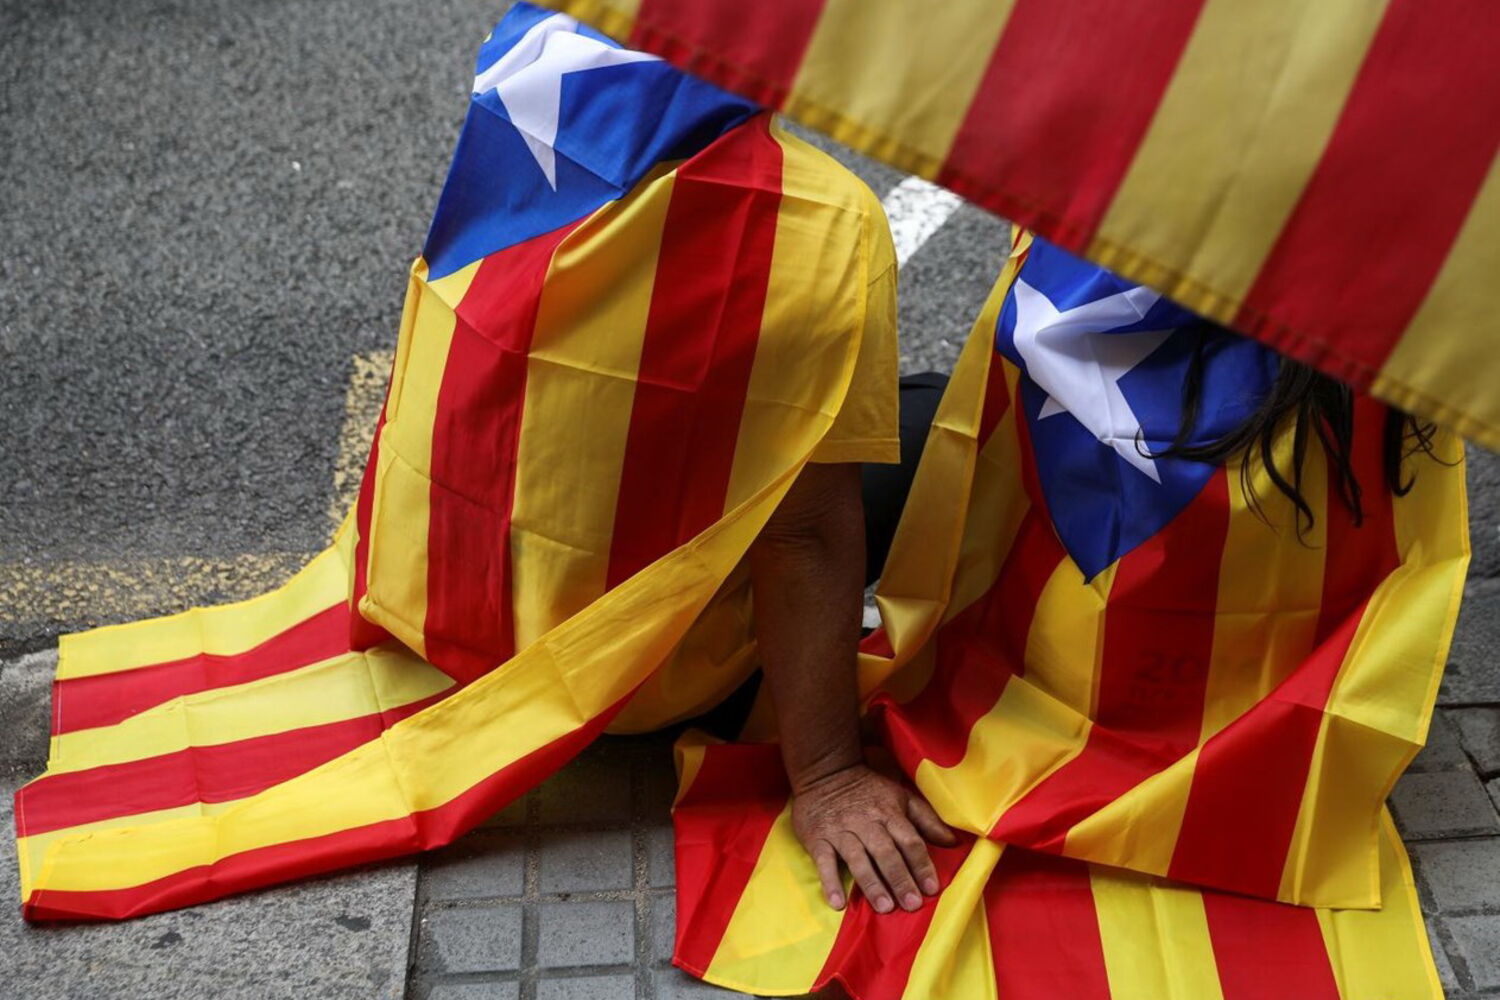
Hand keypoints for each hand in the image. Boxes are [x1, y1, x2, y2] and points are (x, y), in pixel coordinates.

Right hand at [791, 763, 955, 913]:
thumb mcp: (901, 797)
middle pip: (886, 853)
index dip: (921, 865)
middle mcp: (867, 823)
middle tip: (911, 904)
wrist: (826, 773)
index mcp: (889, 813)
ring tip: (884, 907)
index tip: (932, 889)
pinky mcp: (818, 839)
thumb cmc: (869, 791)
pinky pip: (824, 862)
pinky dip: (830, 882)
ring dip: (872, 883)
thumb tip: (953, 841)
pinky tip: (838, 903)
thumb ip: (927, 820)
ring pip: (858, 859)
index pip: (910, 841)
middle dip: (900, 879)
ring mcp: (841, 832)